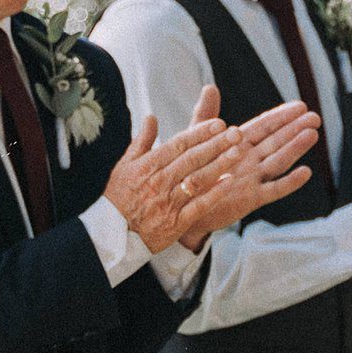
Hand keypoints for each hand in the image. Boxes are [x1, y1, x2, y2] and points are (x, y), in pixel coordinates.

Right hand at [103, 87, 242, 254]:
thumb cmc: (118, 198)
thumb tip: (152, 117)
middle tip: (237, 133)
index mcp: (149, 165)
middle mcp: (160, 181)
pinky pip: (198, 206)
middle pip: (193, 158)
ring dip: (220, 164)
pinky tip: (229, 181)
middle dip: (217, 144)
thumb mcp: (124, 165)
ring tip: (238, 152)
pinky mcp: (176, 223)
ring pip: (198, 179)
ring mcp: (169, 202)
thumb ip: (142, 141)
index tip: (219, 123)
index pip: (179, 144)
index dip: (201, 133)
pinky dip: (214, 193)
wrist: (113, 235)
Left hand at [173, 101, 321, 246]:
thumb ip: (205, 116)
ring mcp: (252, 179)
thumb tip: (210, 87)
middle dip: (295, 129)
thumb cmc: (190, 171)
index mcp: (238, 143)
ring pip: (278, 161)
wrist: (181, 205)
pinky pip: (273, 189)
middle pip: (276, 141)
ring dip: (295, 148)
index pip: (264, 126)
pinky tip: (305, 172)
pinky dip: (289, 182)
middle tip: (315, 118)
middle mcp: (249, 160)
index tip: (301, 106)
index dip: (282, 116)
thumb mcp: (194, 140)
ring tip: (312, 135)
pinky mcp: (251, 199)